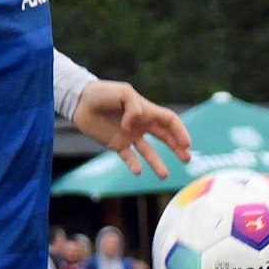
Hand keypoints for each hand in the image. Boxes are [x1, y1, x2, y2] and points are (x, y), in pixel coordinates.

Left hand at [71, 79, 190, 177]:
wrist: (80, 101)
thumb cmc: (102, 93)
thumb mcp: (123, 92)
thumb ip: (133, 107)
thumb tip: (133, 125)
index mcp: (146, 110)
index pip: (169, 121)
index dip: (180, 131)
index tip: (186, 144)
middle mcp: (141, 124)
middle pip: (165, 137)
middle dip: (177, 148)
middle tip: (187, 159)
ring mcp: (130, 136)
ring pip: (149, 151)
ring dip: (157, 163)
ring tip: (164, 175)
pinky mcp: (117, 144)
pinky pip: (129, 157)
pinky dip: (134, 164)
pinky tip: (138, 171)